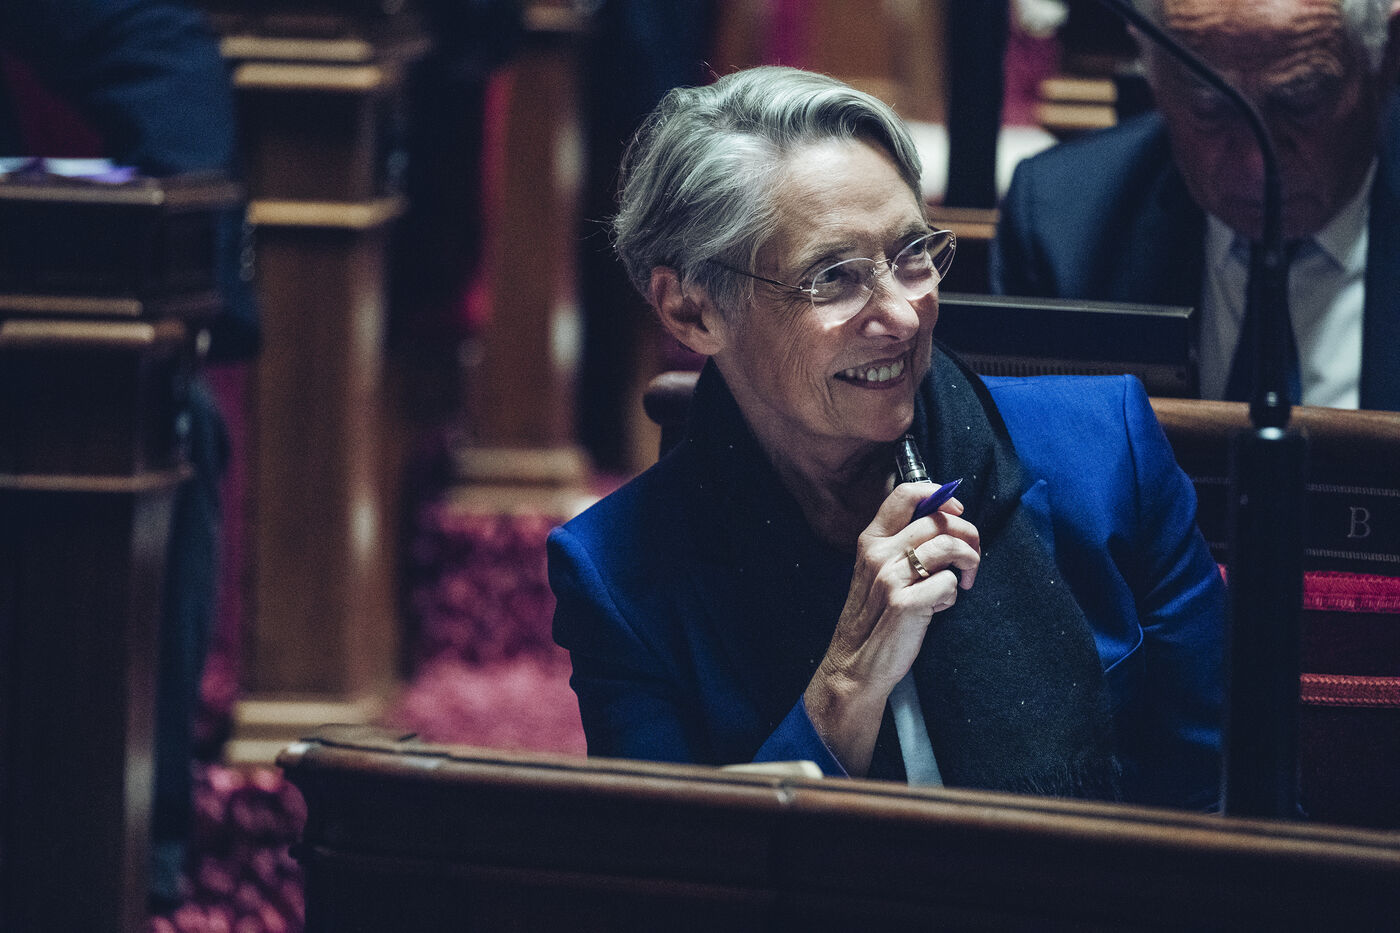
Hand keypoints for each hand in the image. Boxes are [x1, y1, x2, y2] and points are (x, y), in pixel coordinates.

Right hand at [803, 481, 980, 775]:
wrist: (856, 665)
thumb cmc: (874, 617)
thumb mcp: (878, 572)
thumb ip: (903, 545)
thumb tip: (945, 520)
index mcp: (870, 540)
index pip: (905, 494)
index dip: (939, 495)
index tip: (956, 510)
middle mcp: (878, 554)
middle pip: (938, 520)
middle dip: (968, 534)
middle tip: (973, 555)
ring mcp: (890, 578)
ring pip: (949, 547)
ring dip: (969, 561)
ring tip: (967, 580)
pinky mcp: (906, 604)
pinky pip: (949, 583)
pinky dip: (954, 594)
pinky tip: (942, 606)